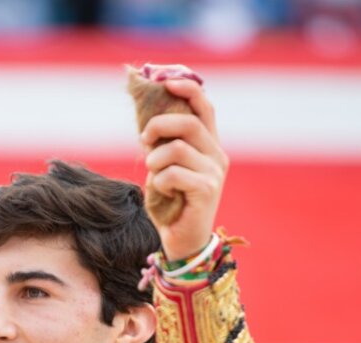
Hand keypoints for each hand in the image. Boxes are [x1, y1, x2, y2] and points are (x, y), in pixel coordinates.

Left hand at [140, 78, 228, 261]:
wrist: (181, 241)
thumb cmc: (170, 203)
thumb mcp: (165, 166)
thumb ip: (164, 143)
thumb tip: (146, 117)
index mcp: (210, 145)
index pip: (204, 106)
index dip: (187, 88)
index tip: (166, 81)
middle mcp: (217, 156)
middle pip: (188, 123)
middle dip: (159, 126)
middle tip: (143, 140)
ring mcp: (214, 173)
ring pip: (177, 148)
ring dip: (155, 160)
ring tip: (153, 174)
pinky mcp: (207, 191)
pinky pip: (173, 174)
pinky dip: (159, 181)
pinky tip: (162, 192)